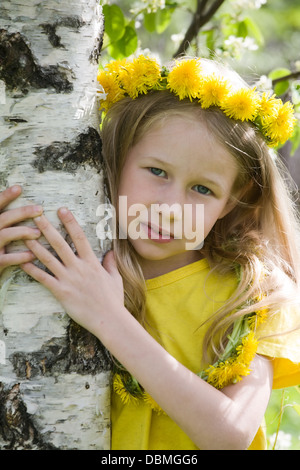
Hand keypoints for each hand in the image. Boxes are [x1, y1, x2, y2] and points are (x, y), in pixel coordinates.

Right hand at [0, 186, 42, 274]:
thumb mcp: (1, 233)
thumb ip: (8, 221)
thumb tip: (27, 210)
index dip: (5, 196)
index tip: (18, 188)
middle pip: (3, 218)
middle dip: (22, 212)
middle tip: (39, 209)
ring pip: (5, 235)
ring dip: (23, 232)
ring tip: (38, 233)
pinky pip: (7, 258)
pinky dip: (21, 256)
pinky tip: (32, 255)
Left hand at [21, 208, 123, 335]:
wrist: (109, 319)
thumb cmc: (113, 300)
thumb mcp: (115, 278)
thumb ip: (110, 263)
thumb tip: (109, 253)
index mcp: (92, 262)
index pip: (79, 237)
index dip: (70, 222)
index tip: (62, 210)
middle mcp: (79, 268)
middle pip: (60, 243)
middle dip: (47, 228)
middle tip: (36, 216)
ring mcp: (69, 279)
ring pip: (48, 258)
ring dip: (35, 246)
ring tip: (24, 236)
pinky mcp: (61, 292)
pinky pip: (44, 279)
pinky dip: (32, 270)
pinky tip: (22, 263)